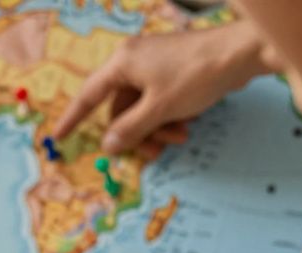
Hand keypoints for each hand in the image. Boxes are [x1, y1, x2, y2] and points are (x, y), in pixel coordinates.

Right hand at [52, 21, 271, 155]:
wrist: (242, 53)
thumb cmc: (196, 75)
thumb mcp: (159, 109)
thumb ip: (130, 130)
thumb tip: (107, 146)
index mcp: (122, 64)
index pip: (89, 96)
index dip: (73, 119)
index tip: (58, 137)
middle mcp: (133, 62)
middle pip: (120, 109)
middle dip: (137, 133)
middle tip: (154, 151)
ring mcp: (154, 66)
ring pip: (141, 108)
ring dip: (156, 129)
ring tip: (178, 138)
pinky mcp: (172, 71)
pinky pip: (158, 101)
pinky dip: (167, 117)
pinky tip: (185, 126)